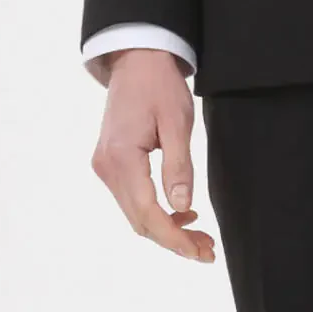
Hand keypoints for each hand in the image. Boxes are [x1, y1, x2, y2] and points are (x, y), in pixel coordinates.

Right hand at [90, 49, 216, 262]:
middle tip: (208, 249)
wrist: (137, 60)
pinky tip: (180, 212)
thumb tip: (182, 208)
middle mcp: (106, 167)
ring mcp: (105, 166)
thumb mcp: (177, 121)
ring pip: (134, 213)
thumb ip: (179, 166)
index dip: (175, 238)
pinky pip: (131, 198)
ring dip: (165, 228)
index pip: (148, 213)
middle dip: (173, 239)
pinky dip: (154, 211)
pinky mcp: (110, 163)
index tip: (201, 251)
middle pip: (139, 220)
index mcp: (122, 158)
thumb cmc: (159, 84)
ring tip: (200, 236)